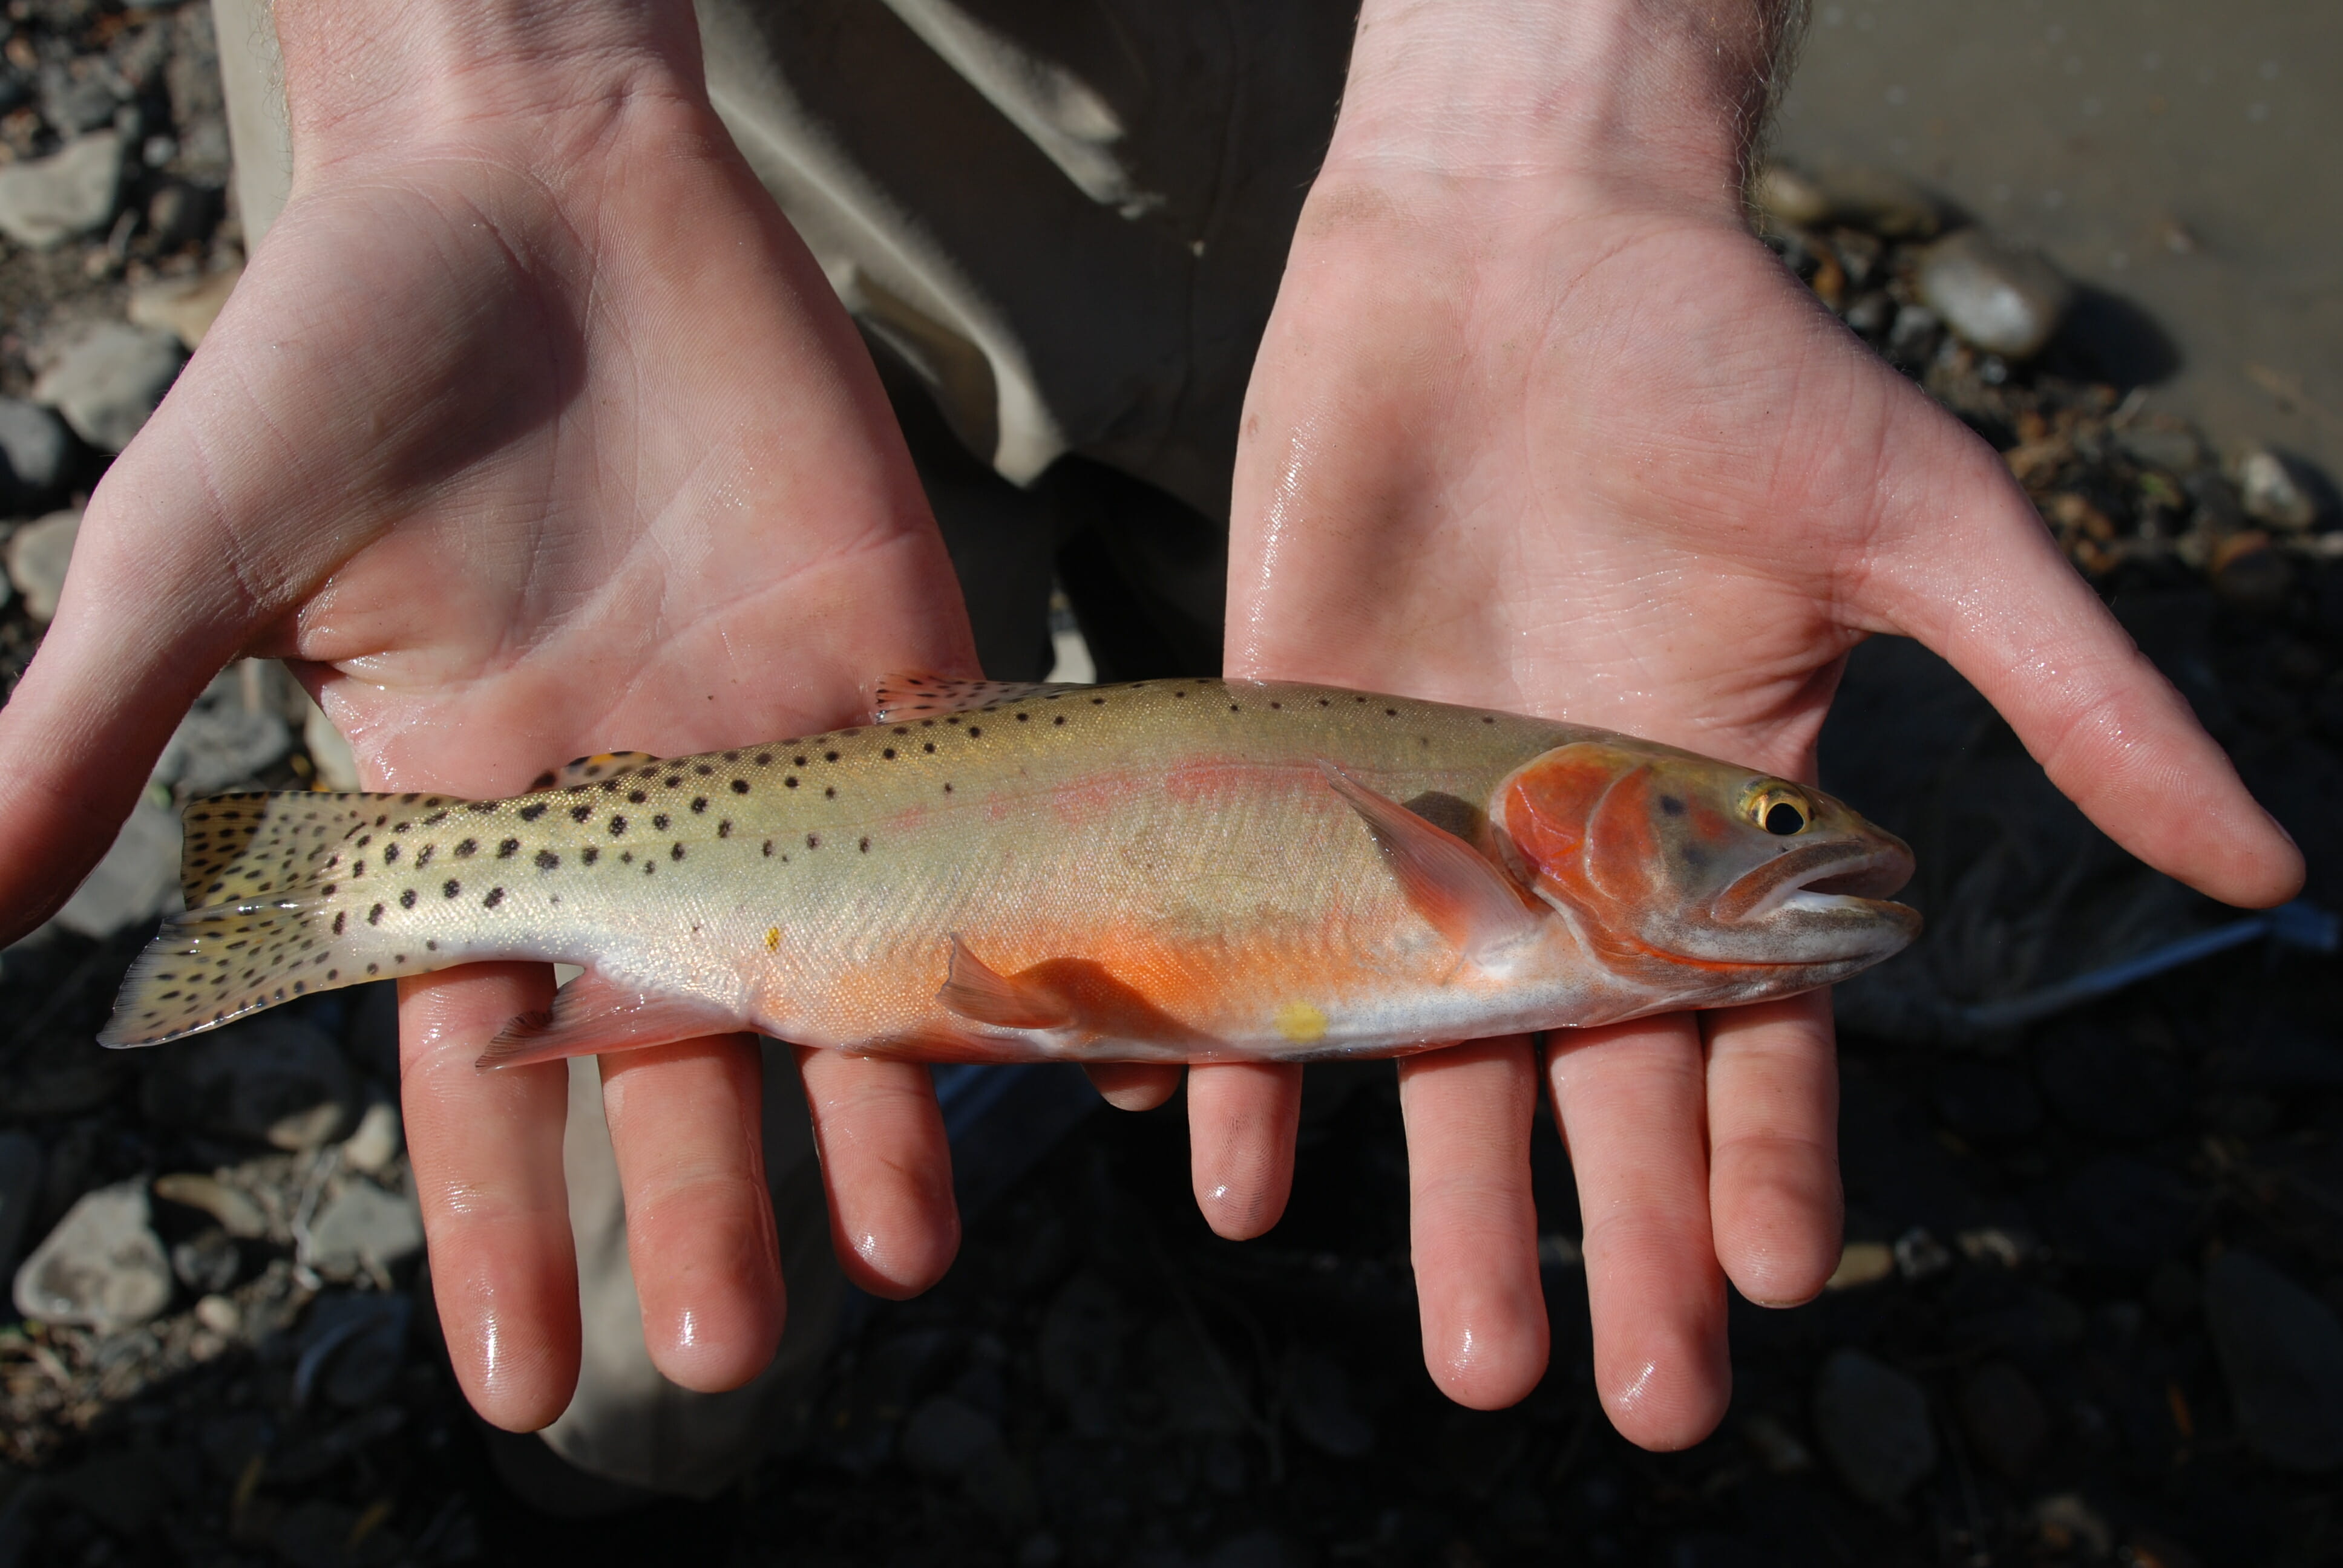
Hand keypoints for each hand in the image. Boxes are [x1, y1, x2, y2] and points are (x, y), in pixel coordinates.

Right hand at [0, 3, 975, 1428]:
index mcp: (479, 833)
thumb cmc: (338, 352)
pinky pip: (979, 821)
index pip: (484, 1081)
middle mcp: (642, 826)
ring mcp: (781, 753)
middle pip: (678, 1060)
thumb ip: (92, 739)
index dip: (498, 1229)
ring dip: (878, 1107)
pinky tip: (1068, 1039)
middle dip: (700, 1206)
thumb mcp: (194, 558)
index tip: (513, 1380)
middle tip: (728, 1354)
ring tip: (909, 1247)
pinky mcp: (905, 663)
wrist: (528, 183)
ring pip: (843, 969)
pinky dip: (1022, 923)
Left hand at [1207, 0, 2300, 1446]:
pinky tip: (1226, 1160)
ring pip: (1419, 1047)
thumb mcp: (1927, 525)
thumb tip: (2267, 864)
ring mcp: (1420, 821)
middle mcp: (1566, 855)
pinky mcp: (1285, 756)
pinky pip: (1252, 930)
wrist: (1517, 242)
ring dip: (1430, 1198)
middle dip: (1603, 1237)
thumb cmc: (1735, 364)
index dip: (1763, 1161)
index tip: (1770, 1282)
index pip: (1752, 1036)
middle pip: (1586, 1088)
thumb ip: (2074, 699)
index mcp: (1716, 828)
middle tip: (1608, 1393)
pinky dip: (1234, 1042)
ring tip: (1462, 1350)